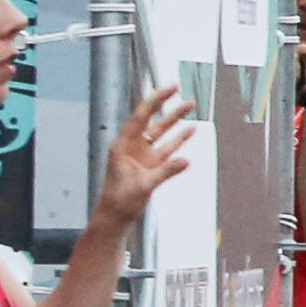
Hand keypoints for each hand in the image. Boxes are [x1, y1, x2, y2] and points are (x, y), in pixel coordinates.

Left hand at [91, 83, 201, 233]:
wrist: (115, 217)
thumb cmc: (119, 201)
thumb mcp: (143, 186)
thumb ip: (165, 172)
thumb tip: (186, 161)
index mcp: (122, 146)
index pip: (140, 116)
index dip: (155, 100)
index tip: (170, 89)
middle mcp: (132, 147)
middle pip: (151, 120)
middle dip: (165, 104)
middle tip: (178, 89)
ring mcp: (143, 156)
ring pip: (162, 132)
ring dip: (175, 120)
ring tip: (190, 106)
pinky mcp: (151, 166)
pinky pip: (168, 148)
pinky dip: (179, 139)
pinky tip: (190, 130)